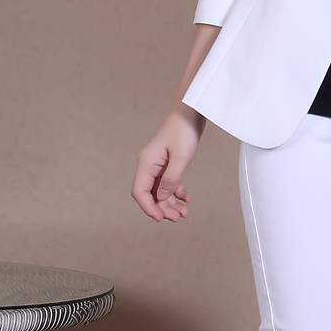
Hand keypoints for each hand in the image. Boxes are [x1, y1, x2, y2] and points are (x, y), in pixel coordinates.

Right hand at [131, 105, 202, 222]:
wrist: (191, 112)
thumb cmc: (183, 129)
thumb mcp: (180, 157)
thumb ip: (171, 179)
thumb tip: (162, 197)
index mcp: (146, 162)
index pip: (140, 192)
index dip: (148, 207)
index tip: (160, 218)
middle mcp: (149, 165)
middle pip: (150, 194)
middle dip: (162, 208)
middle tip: (177, 217)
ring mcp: (158, 164)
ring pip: (160, 190)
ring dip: (170, 203)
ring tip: (183, 213)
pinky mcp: (167, 163)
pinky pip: (169, 182)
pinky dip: (176, 191)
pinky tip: (186, 197)